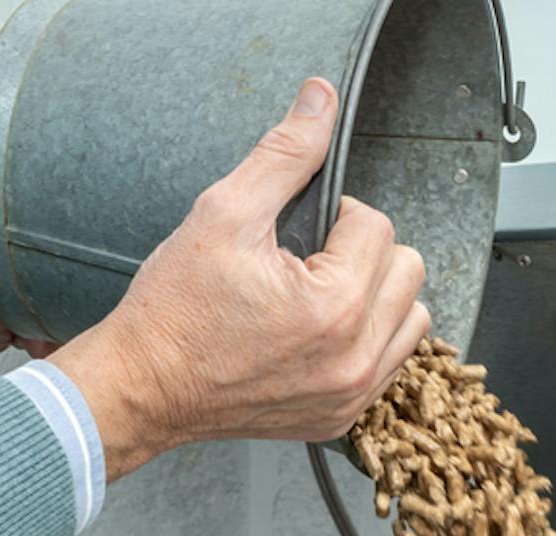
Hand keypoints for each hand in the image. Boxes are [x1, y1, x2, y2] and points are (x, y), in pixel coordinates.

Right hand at [52, 78, 428, 480]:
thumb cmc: (175, 310)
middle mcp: (354, 359)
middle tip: (308, 261)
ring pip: (412, 320)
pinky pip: (390, 364)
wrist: (143, 387)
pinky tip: (322, 332)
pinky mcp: (341, 418)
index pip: (377, 226)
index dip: (335, 215)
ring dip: (378, 296)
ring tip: (322, 294)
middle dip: (364, 253)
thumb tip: (321, 97)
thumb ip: (284, 153)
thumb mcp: (224, 213)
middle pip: (408, 271)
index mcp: (334, 307)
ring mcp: (350, 396)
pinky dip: (368, 340)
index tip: (294, 233)